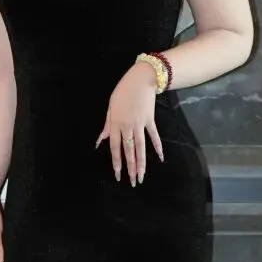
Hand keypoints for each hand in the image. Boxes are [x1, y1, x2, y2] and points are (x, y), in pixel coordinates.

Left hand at [95, 61, 164, 184]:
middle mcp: (128, 127)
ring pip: (141, 147)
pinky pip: (153, 136)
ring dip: (142, 163)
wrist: (140, 80)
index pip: (115, 147)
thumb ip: (107, 126)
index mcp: (116, 124)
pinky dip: (158, 146)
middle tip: (133, 182)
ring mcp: (140, 124)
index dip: (116, 162)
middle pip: (129, 151)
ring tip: (142, 176)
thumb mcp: (110, 107)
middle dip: (131, 168)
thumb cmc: (122, 92)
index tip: (118, 175)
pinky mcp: (150, 120)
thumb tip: (100, 140)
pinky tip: (161, 157)